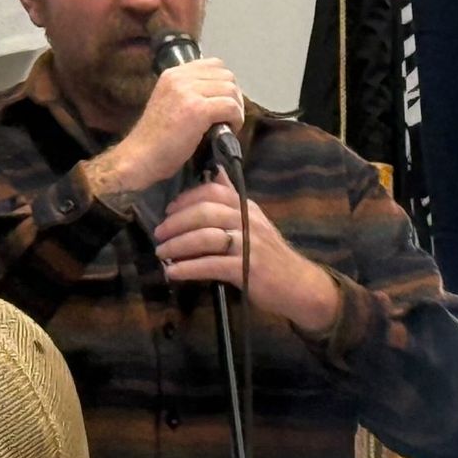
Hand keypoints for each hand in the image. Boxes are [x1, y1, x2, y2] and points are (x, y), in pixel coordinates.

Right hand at [94, 59, 242, 193]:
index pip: (214, 65)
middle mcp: (180, 76)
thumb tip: (221, 95)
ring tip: (227, 125)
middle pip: (226, 76)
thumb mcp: (170, 102)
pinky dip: (236, 120)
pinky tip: (228, 131)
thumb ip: (189, 92)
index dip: (223, 84)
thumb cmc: (156, 138)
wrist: (140, 158)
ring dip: (236, 109)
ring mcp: (188, 91)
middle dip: (233, 96)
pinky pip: (231, 107)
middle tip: (228, 117)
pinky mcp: (197, 109)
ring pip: (231, 90)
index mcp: (173, 73)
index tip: (221, 103)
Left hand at [154, 179, 342, 333]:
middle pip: (205, 212)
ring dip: (177, 245)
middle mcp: (248, 221)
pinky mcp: (247, 269)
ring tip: (161, 254)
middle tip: (159, 234)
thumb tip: (215, 172)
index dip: (187, 198)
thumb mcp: (254, 221)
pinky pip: (211, 265)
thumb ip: (232, 199)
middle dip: (176, 222)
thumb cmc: (271, 254)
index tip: (168, 210)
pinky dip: (188, 268)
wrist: (299, 285)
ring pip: (205, 237)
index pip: (214, 191)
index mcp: (247, 207)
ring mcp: (248, 244)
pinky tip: (173, 272)